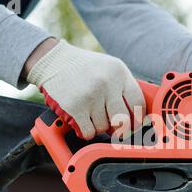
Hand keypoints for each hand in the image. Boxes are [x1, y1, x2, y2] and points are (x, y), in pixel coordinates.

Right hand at [25, 39, 144, 139]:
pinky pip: (89, 132)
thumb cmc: (83, 67)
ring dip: (98, 126)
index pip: (138, 102)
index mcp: (119, 72)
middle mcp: (107, 83)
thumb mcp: (109, 68)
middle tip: (114, 126)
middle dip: (119, 127)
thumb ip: (123, 87)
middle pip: (123, 120)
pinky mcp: (75, 107)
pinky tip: (83, 121)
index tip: (135, 124)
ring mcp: (91, 95)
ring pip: (104, 127)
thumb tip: (138, 115)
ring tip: (91, 115)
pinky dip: (86, 131)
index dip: (138, 117)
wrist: (53, 60)